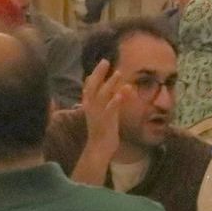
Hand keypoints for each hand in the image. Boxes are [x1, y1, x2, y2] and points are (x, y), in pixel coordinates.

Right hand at [77, 58, 133, 173]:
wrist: (99, 149)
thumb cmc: (102, 130)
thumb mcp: (104, 113)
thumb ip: (109, 101)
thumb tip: (117, 89)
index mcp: (89, 105)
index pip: (89, 87)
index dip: (94, 74)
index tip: (102, 63)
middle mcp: (91, 108)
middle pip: (93, 86)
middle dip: (99, 73)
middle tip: (105, 61)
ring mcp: (98, 114)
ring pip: (102, 95)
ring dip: (110, 83)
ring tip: (118, 73)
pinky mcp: (106, 122)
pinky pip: (111, 109)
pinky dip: (116, 100)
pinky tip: (122, 93)